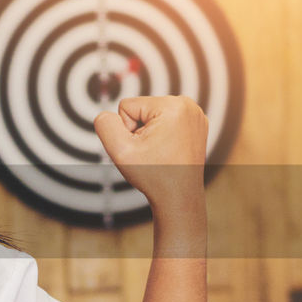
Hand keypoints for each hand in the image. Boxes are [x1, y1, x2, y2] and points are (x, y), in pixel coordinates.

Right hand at [93, 95, 208, 211]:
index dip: (127, 130)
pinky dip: (164, 135)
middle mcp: (187, 105)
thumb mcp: (120, 151)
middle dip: (140, 130)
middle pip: (141, 108)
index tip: (143, 148)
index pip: (127, 106)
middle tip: (152, 152)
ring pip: (152, 115)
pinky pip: (166, 121)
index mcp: (172, 106)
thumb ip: (105, 125)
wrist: (179, 197)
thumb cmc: (154, 176)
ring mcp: (194, 114)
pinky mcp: (196, 124)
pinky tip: (169, 151)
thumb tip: (105, 114)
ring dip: (151, 133)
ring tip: (161, 152)